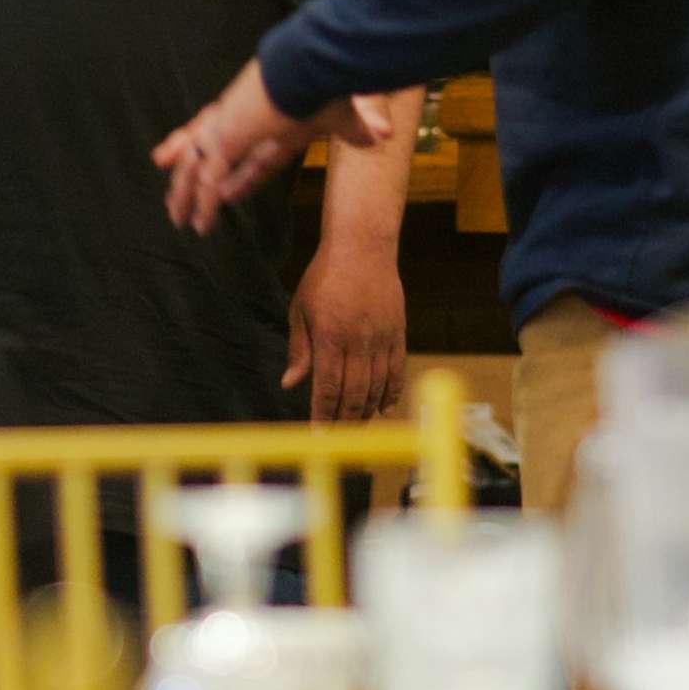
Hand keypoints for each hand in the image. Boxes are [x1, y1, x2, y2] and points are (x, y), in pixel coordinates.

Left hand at [152, 58, 392, 235]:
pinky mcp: (227, 133)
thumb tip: (385, 135)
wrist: (316, 62)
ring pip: (199, 163)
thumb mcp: (346, 110)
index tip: (230, 194)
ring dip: (187, 190)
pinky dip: (202, 198)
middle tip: (178, 200)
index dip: (245, 177)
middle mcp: (246, 118)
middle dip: (194, 173)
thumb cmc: (332, 81)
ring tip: (174, 216)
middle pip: (211, 151)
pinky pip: (208, 173)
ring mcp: (232, 125)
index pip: (256, 155)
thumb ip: (359, 126)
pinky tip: (197, 219)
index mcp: (274, 117)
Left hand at [286, 239, 406, 421]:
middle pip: (355, 394)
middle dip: (345, 421)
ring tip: (357, 429)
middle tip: (339, 442)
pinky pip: (397, 371)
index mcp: (330, 335)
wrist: (362, 247)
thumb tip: (290, 383)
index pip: (328, 386)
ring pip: (377, 387)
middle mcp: (358, 341)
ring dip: (367, 412)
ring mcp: (382, 338)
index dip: (323, 414)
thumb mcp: (300, 308)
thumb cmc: (324, 276)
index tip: (318, 435)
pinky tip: (383, 408)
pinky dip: (391, 393)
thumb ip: (299, 348)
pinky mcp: (399, 333)